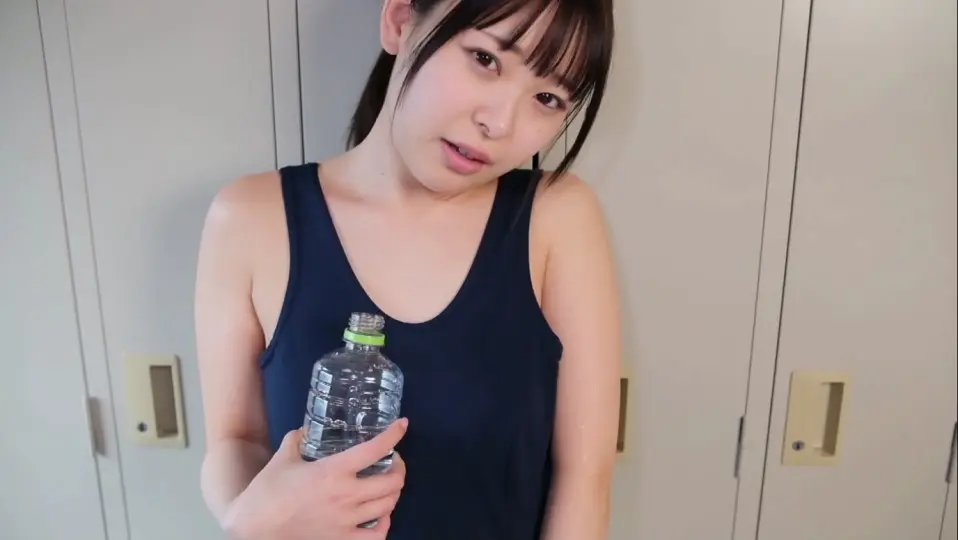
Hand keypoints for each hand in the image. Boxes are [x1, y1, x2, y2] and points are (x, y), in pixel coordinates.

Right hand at [221, 418, 408, 539]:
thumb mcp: (283, 458)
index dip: (394, 435)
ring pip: (388, 506)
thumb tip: (308, 429)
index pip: (375, 449)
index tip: (401, 426)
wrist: (254, 529)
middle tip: (393, 461)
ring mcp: (346, 521)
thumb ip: (298, 439)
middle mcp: (346, 495)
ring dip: (393, 493)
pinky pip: (377, 536)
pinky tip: (380, 516)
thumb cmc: (267, 492)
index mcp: (333, 471)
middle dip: (399, 468)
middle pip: (392, 482)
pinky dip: (385, 524)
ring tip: (387, 485)